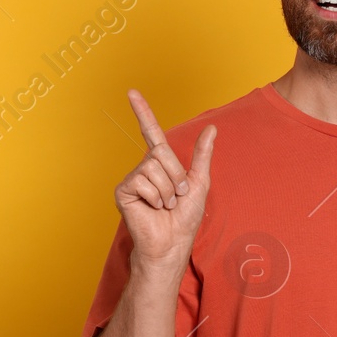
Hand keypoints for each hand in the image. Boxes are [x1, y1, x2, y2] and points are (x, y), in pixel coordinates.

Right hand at [114, 89, 215, 271]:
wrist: (172, 244)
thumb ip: (203, 155)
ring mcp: (133, 179)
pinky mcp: (123, 191)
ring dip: (167, 189)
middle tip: (176, 197)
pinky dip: (155, 196)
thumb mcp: (199, 183)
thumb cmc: (184, 219)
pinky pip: (143, 180)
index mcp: (160, 164)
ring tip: (164, 205)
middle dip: (176, 176)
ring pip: (153, 166)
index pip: (151, 133)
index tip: (132, 92)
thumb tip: (212, 128)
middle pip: (160, 152)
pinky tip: (152, 208)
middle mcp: (144, 167)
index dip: (142, 112)